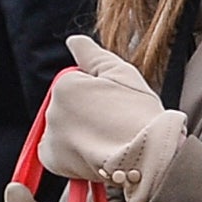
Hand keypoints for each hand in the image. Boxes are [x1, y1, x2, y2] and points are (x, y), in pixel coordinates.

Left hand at [42, 34, 187, 197]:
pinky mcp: (54, 160)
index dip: (98, 93)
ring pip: (64, 128)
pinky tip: (93, 152)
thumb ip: (91, 54)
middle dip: (86, 112)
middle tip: (113, 123)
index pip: (75, 83)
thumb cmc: (140, 116)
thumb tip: (74, 40)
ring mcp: (52, 137)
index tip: (116, 105)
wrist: (149, 158)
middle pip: (68, 106)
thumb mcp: (121, 73)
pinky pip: (57, 153)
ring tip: (107, 141)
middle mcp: (53, 110)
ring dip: (80, 133)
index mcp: (66, 85)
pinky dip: (70, 154)